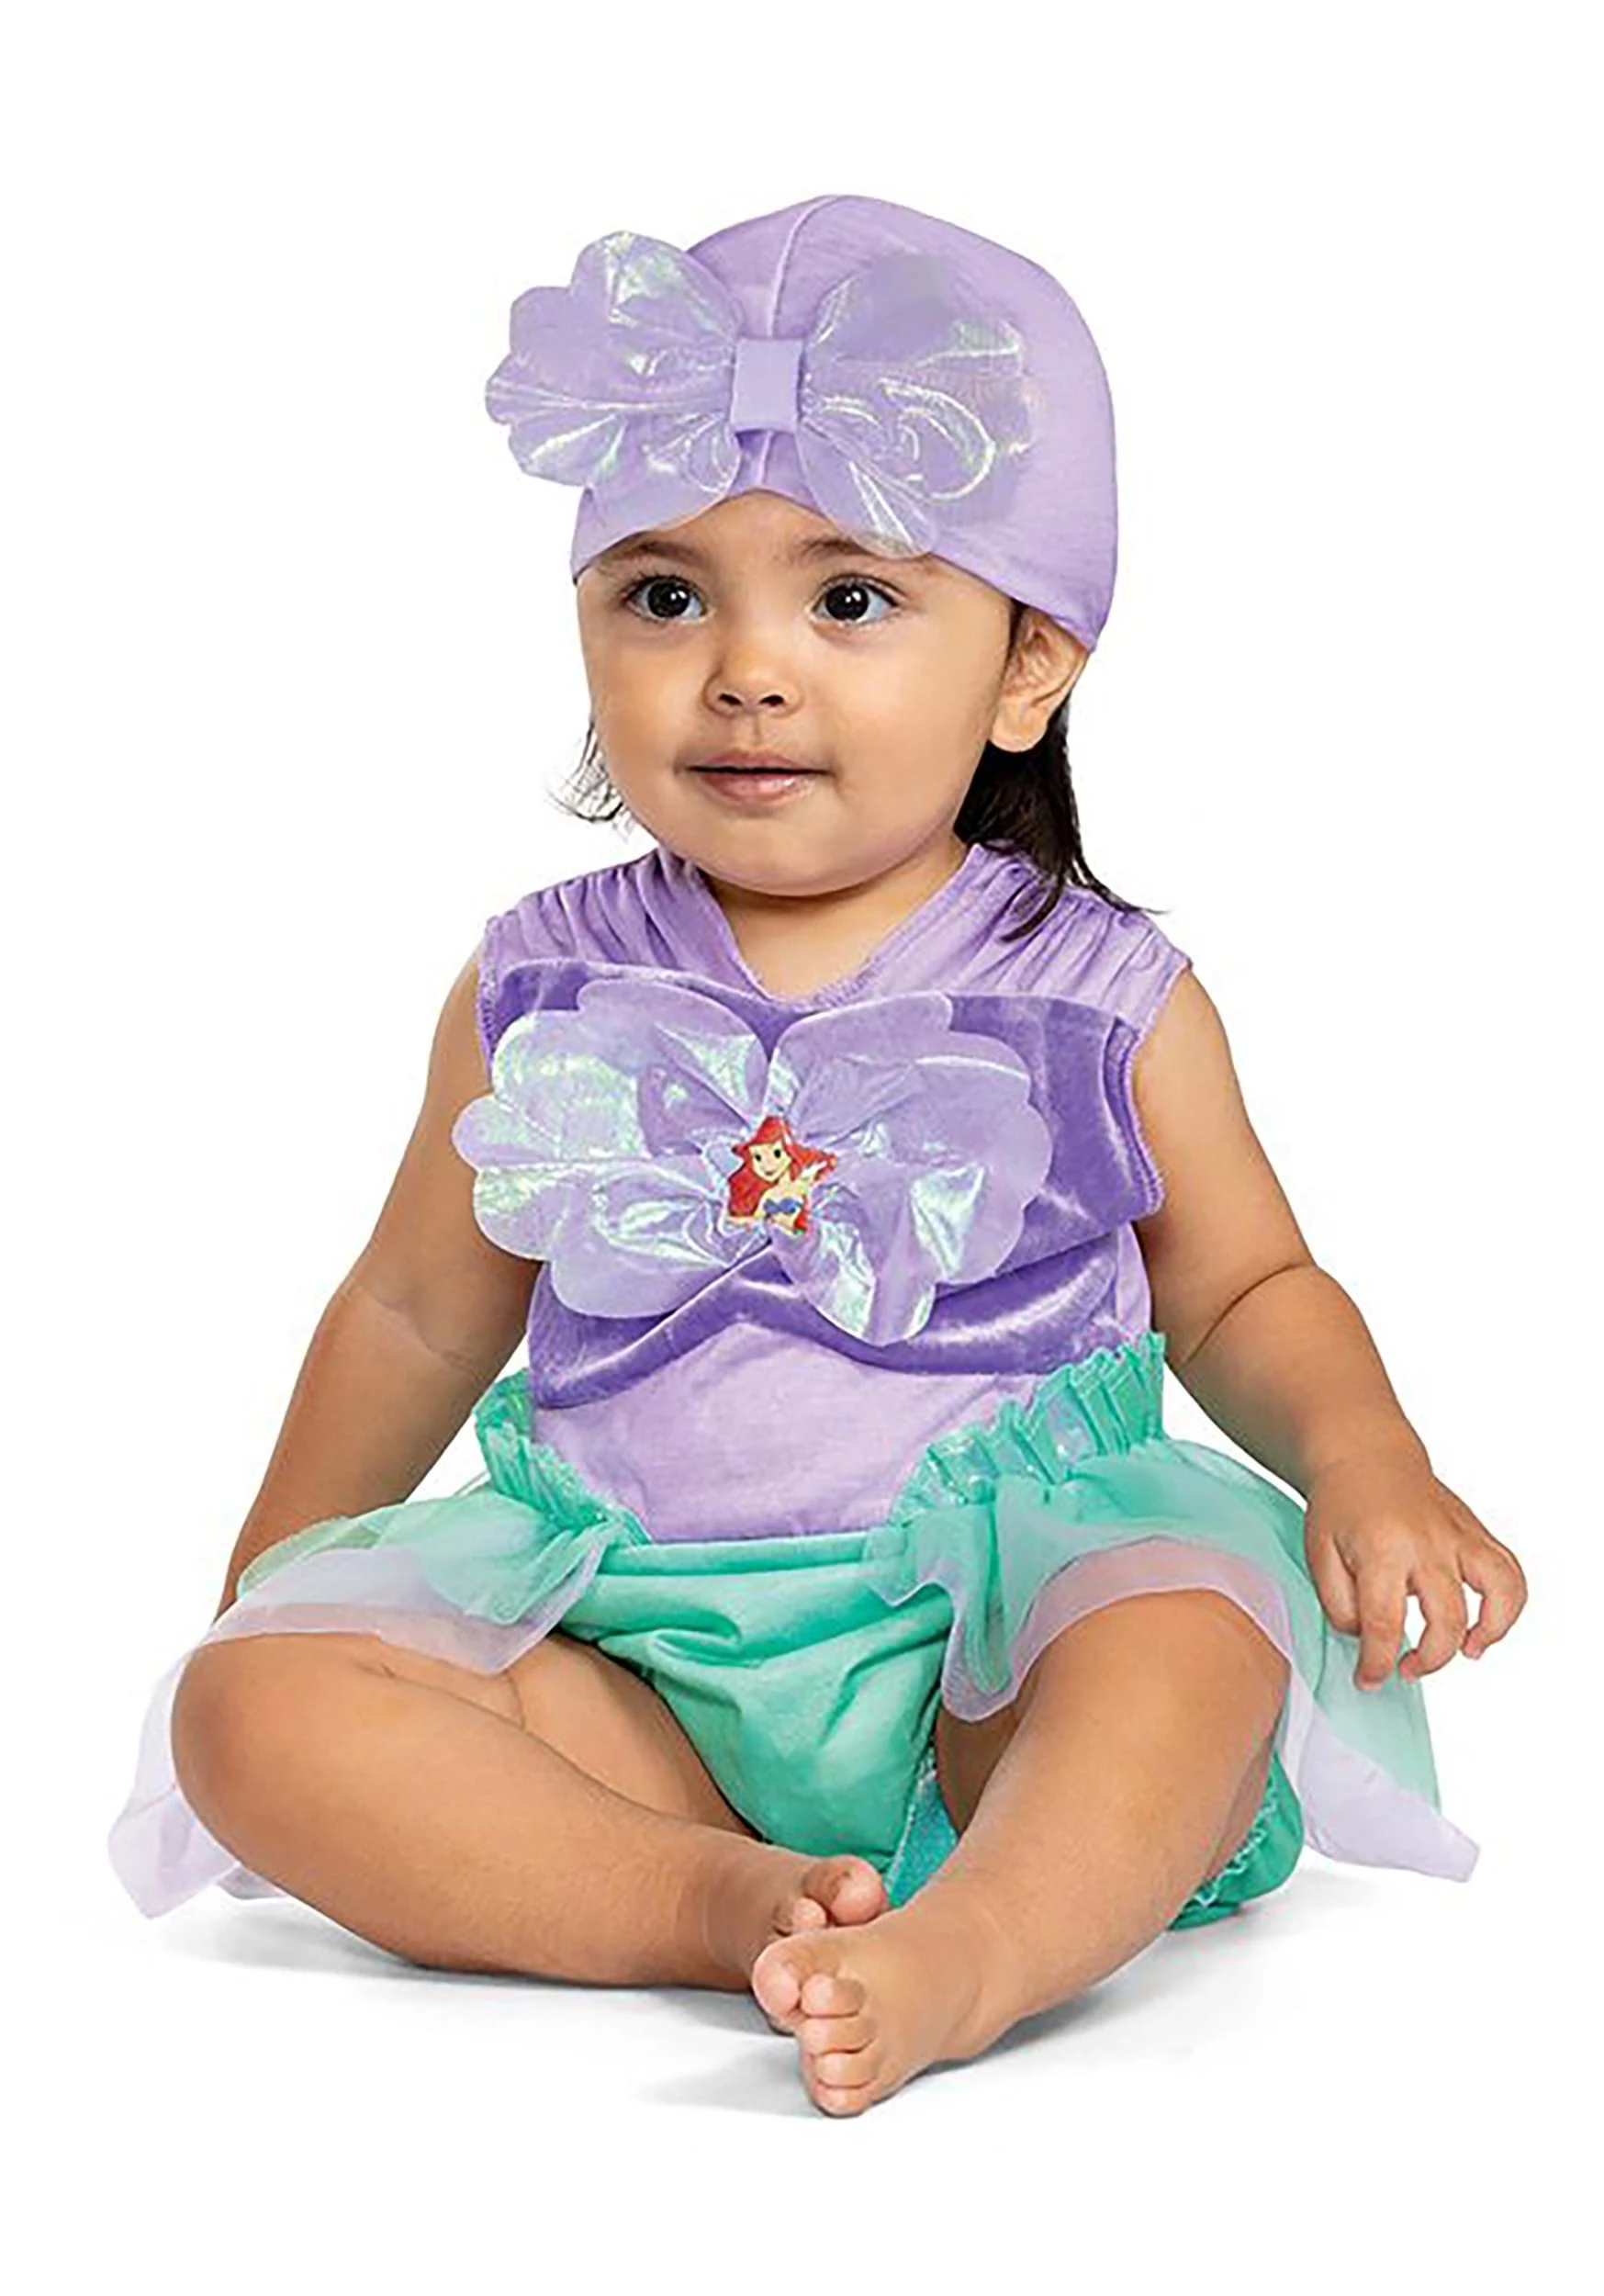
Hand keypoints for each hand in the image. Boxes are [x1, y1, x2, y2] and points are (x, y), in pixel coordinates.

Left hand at [1301, 1448, 1527, 1690]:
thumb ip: (1339, 1605)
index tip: (1368, 1680)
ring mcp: (1459, 1536)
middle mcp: (1428, 1542)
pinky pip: (1511, 1573)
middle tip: (1404, 1669)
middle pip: (1447, 1618)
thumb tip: (1368, 1640)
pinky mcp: (1476, 1533)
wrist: (1366, 1456)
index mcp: (1382, 1548)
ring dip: (1487, 1633)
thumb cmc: (1341, 1506)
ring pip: (1498, 1592)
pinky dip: (1509, 1607)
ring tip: (1466, 1652)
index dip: (1377, 1663)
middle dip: (1428, 1660)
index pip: (1385, 1623)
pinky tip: (1486, 1627)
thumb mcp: (1318, 1554)